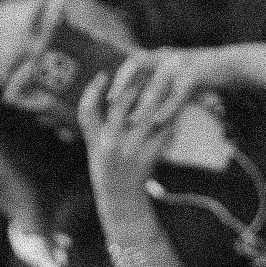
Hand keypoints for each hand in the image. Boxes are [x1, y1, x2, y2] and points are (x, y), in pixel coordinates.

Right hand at [79, 56, 188, 238]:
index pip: (87, 110)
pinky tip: (178, 102)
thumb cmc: (107, 171)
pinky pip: (163, 129)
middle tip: (146, 63)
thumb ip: (96, 124)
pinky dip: (171, 114)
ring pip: (147, 112)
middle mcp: (111, 145)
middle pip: (123, 104)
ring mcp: (131, 151)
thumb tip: (102, 89)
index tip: (103, 73)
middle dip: (136, 81)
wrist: (121, 202)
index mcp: (95, 142)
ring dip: (158, 92)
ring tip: (166, 75)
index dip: (93, 90)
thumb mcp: (94, 148)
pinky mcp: (150, 157)